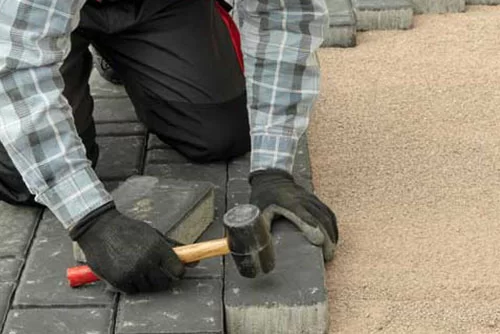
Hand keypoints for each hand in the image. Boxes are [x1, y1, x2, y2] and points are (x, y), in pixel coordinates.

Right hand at [69, 203, 184, 293]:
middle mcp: (146, 261)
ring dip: (146, 282)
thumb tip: (195, 261)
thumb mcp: (154, 234)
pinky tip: (127, 272)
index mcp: (157, 248)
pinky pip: (133, 291)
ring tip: (138, 267)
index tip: (174, 270)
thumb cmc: (129, 230)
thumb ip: (174, 248)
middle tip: (155, 270)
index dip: (178, 271)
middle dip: (162, 278)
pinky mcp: (119, 280)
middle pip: (164, 282)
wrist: (99, 228)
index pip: (178, 270)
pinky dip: (132, 285)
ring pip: (148, 288)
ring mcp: (132, 272)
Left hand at [249, 169, 337, 260]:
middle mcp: (303, 200)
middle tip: (328, 254)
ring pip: (327, 215)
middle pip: (320, 218)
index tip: (319, 242)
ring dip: (332, 232)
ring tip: (332, 249)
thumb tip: (262, 248)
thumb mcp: (258, 211)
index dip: (312, 228)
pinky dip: (332, 225)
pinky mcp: (315, 200)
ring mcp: (311, 199)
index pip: (304, 216)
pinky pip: (328, 212)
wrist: (271, 177)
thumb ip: (261, 228)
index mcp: (288, 203)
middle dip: (327, 236)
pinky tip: (333, 236)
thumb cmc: (264, 196)